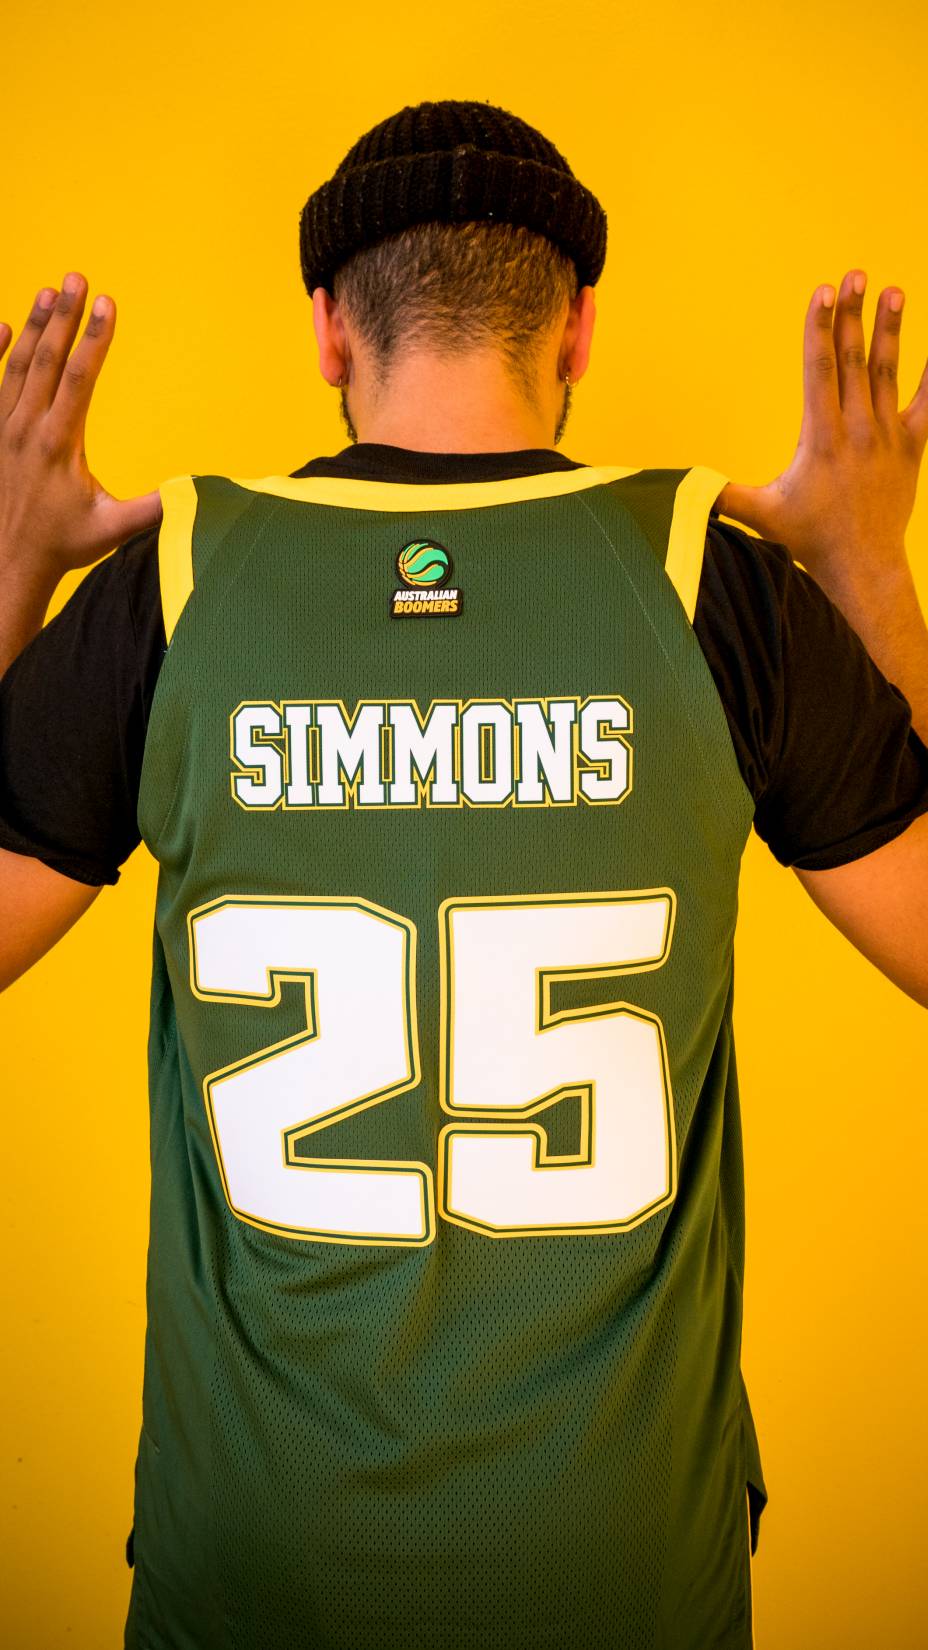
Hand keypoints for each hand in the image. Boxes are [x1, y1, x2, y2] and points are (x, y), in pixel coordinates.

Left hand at [0, 272, 161, 584]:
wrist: (10, 560)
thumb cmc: (64, 544)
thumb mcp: (113, 529)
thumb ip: (153, 508)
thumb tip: (196, 491)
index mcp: (59, 443)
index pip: (79, 378)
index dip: (95, 338)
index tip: (107, 303)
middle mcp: (27, 428)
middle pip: (47, 359)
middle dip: (63, 315)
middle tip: (76, 276)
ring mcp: (5, 428)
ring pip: (17, 364)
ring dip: (33, 325)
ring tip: (47, 290)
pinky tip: (3, 325)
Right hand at [714, 270, 927, 580]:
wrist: (862, 567)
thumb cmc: (809, 541)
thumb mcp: (762, 516)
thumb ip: (723, 496)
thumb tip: (682, 487)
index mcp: (821, 440)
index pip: (820, 371)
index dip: (819, 329)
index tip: (822, 294)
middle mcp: (857, 431)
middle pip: (853, 362)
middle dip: (852, 316)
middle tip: (854, 274)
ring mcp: (887, 438)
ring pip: (888, 374)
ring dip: (890, 331)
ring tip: (894, 292)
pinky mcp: (911, 448)